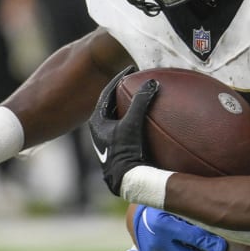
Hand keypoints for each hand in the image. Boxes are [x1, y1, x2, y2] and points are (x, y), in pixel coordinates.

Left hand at [89, 66, 159, 195]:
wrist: (127, 180)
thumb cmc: (126, 151)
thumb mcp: (133, 123)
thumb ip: (141, 101)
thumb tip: (152, 82)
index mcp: (97, 121)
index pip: (106, 93)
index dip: (119, 79)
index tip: (131, 70)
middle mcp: (99, 131)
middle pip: (111, 105)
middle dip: (123, 93)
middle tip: (136, 81)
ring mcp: (107, 142)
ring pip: (117, 118)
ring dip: (129, 107)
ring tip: (142, 98)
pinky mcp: (117, 151)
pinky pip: (125, 129)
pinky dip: (135, 121)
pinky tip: (147, 122)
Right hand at [131, 205, 227, 250]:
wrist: (139, 215)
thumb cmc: (163, 208)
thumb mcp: (178, 207)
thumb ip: (196, 216)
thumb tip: (219, 228)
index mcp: (163, 224)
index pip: (193, 238)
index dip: (211, 243)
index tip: (223, 247)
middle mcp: (156, 243)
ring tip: (202, 250)